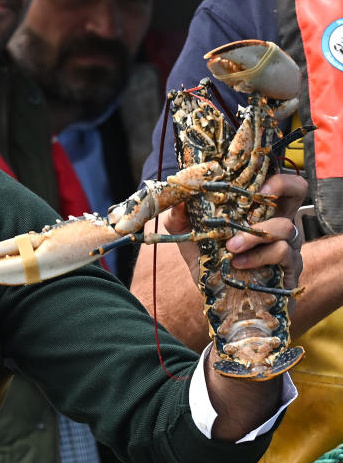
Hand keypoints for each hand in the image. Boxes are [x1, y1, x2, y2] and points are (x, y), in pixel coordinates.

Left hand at [163, 173, 307, 305]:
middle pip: (298, 189)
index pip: (271, 180)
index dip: (268, 170)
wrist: (220, 304)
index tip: (248, 175)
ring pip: (286, 226)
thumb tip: (176, 200)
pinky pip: (283, 254)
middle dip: (282, 185)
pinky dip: (258, 257)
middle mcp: (276, 222)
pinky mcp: (290, 270)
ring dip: (254, 234)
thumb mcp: (189, 239)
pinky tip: (237, 264)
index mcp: (255, 210)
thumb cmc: (210, 265)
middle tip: (259, 193)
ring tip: (230, 247)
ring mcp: (288, 245)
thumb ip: (179, 219)